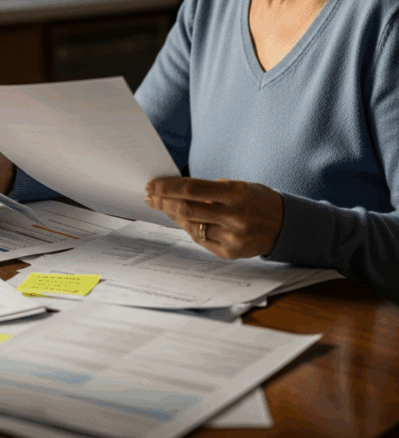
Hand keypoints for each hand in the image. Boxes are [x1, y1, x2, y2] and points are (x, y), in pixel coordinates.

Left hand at [145, 177, 283, 258]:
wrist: (286, 226)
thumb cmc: (256, 200)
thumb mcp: (237, 186)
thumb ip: (209, 189)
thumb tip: (174, 190)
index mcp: (237, 193)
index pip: (192, 188)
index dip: (168, 187)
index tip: (152, 184)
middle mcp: (235, 216)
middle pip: (187, 209)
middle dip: (163, 202)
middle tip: (150, 195)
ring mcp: (233, 237)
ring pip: (191, 226)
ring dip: (172, 215)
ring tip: (163, 206)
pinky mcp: (230, 253)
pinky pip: (200, 239)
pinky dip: (188, 228)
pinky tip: (181, 220)